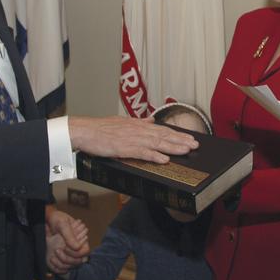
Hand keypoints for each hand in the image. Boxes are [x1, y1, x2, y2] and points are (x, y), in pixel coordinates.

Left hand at [45, 206, 88, 273]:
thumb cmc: (57, 220)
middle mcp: (76, 249)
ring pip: (71, 267)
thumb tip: (77, 247)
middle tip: (57, 250)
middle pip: (78, 262)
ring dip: (61, 264)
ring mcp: (69, 255)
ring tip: (52, 256)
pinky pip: (62, 269)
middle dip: (67, 259)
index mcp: (81, 240)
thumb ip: (70, 236)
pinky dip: (57, 267)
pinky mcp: (61, 259)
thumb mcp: (62, 224)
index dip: (76, 253)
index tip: (64, 247)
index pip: (85, 252)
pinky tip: (51, 259)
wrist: (47, 221)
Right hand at [68, 115, 197, 163]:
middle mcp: (137, 130)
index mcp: (137, 125)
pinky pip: (142, 153)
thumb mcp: (121, 121)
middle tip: (195, 144)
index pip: (162, 129)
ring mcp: (131, 139)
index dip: (178, 134)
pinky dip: (154, 156)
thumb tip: (151, 120)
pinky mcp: (124, 148)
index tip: (190, 137)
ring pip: (157, 143)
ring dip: (173, 147)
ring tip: (186, 150)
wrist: (83, 131)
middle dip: (181, 140)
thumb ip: (138, 122)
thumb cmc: (100, 128)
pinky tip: (164, 160)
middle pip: (163, 135)